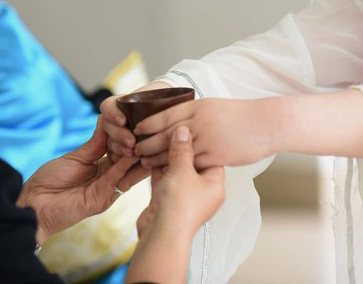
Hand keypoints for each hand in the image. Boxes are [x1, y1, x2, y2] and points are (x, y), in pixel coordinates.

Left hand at [17, 117, 148, 244]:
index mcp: (102, 167)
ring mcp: (107, 190)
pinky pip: (117, 179)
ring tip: (139, 137)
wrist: (34, 203)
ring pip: (128, 169)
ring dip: (134, 153)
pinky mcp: (102, 199)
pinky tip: (130, 151)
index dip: (126, 135)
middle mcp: (108, 178)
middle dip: (134, 142)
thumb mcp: (76, 157)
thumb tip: (108, 121)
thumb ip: (96, 144)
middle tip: (139, 129)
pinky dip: (125, 165)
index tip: (130, 120)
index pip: (122, 149)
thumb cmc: (50, 181)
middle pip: (130, 158)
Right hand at [100, 81, 169, 162]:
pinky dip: (119, 161)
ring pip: (109, 143)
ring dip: (118, 148)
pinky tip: (128, 164)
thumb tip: (153, 105)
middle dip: (118, 134)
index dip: (112, 113)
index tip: (123, 120)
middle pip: (107, 126)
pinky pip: (114, 158)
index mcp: (123, 105)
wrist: (178, 122)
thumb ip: (155, 101)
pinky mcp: (124, 153)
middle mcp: (118, 121)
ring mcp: (120, 137)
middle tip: (131, 142)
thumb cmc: (171, 106)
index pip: (108, 106)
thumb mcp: (164, 100)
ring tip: (133, 154)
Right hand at [126, 126, 224, 283]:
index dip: (200, 141)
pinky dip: (156, 169)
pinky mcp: (167, 201)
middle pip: (192, 163)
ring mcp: (184, 197)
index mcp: (215, 185)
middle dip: (180, 148)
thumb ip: (182, 149)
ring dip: (165, 158)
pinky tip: (148, 155)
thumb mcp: (182, 170)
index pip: (211, 156)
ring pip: (176, 171)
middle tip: (170, 131)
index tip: (190, 127)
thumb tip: (183, 130)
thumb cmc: (179, 205)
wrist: (161, 235)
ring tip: (155, 140)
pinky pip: (163, 180)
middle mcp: (202, 191)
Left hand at [133, 97, 276, 169]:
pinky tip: (168, 174)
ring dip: (158, 158)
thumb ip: (196, 114)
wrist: (266, 124)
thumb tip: (179, 120)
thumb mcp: (215, 107)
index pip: (165, 114)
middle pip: (166, 134)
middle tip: (134, 149)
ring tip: (144, 162)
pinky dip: (177, 169)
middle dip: (147, 142)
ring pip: (175, 151)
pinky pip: (192, 164)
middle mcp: (200, 122)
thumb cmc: (241, 116)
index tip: (136, 129)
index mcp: (199, 106)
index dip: (148, 123)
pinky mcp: (216, 156)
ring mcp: (208, 139)